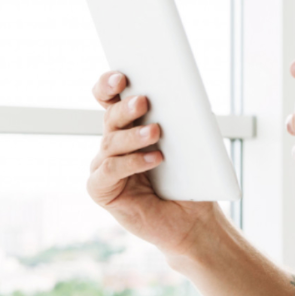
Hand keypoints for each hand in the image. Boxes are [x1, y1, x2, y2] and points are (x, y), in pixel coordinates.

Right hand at [86, 72, 218, 256]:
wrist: (193, 220)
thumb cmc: (191, 180)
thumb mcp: (189, 145)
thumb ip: (178, 121)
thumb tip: (178, 96)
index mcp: (128, 127)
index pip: (109, 98)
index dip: (109, 85)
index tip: (121, 75)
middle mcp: (111, 144)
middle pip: (110, 118)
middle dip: (126, 107)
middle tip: (143, 100)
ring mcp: (103, 167)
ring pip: (111, 142)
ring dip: (134, 136)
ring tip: (156, 132)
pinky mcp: (101, 190)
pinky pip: (111, 171)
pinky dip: (133, 162)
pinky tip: (155, 159)